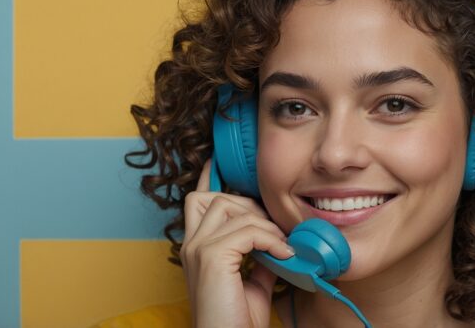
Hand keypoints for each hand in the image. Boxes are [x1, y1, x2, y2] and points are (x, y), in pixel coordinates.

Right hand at [180, 158, 294, 327]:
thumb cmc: (237, 321)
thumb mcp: (253, 282)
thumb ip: (259, 256)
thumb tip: (278, 238)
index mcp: (196, 247)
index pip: (197, 199)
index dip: (209, 176)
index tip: (219, 162)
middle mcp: (192, 244)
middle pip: (216, 196)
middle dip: (250, 206)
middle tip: (274, 233)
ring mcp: (198, 249)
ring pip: (231, 206)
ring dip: (263, 223)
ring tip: (280, 248)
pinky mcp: (211, 257)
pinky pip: (247, 230)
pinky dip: (270, 239)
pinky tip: (282, 256)